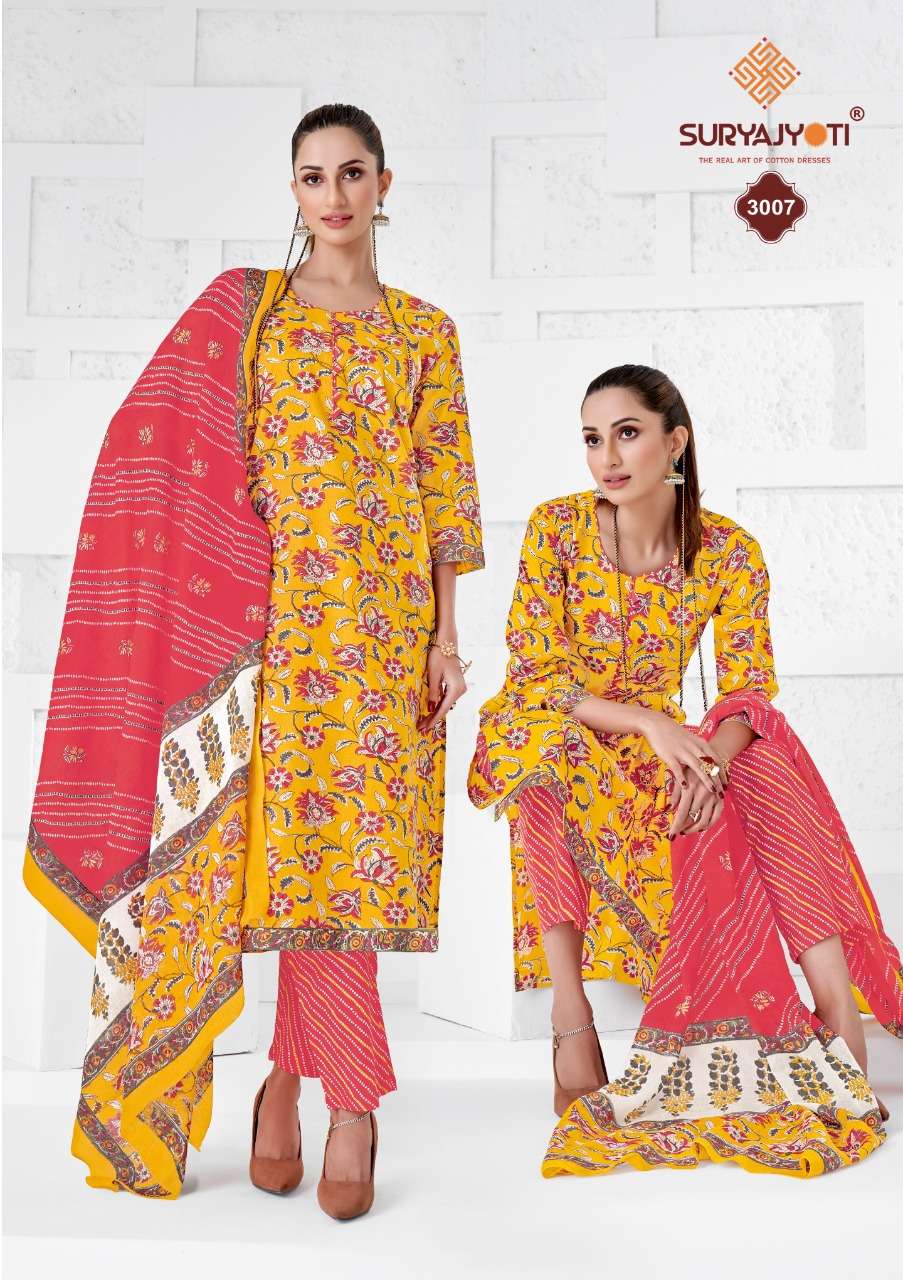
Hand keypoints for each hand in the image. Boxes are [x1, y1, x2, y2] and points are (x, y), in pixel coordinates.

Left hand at [416, 644, 467, 731]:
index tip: (424, 728)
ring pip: (445, 703)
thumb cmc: (439, 656)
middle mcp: (460, 690)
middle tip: (420, 728)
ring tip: (423, 721)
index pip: (443, 709)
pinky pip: (446, 697)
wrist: (447, 643)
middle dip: (432, 718)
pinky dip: (438, 704)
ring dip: (435, 712)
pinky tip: (430, 710)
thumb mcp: (433, 676)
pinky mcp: (456, 684)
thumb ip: (433, 693)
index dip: (433, 720)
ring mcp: (459, 687)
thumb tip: (430, 708)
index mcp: (456, 689)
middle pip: (445, 708)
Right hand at [636, 711, 728, 836]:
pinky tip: (685, 787)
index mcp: (701, 743)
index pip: (716, 760)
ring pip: (697, 766)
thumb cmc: (675, 734)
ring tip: (712, 791)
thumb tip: (710, 764)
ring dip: (706, 779)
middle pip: (709, 765)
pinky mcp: (669, 755)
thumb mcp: (691, 740)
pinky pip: (677, 768)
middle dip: (718, 780)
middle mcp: (694, 747)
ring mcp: (682, 751)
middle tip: (723, 793)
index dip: (723, 773)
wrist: (657, 724)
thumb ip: (700, 751)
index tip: (727, 785)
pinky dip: (682, 777)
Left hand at [668, 771, 723, 837]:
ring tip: (687, 831)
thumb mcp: (680, 777)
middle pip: (692, 819)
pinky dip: (709, 824)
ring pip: (705, 821)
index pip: (682, 813)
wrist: (711, 757)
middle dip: (684, 828)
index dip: (676, 827)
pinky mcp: (721, 799)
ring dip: (695, 829)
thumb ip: (675, 793)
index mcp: (690, 789)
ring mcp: (713, 797)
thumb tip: (669, 809)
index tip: (671, 836)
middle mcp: (702, 795)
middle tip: (678, 831)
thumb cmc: (691, 767)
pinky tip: (701, 827)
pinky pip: (716, 816)